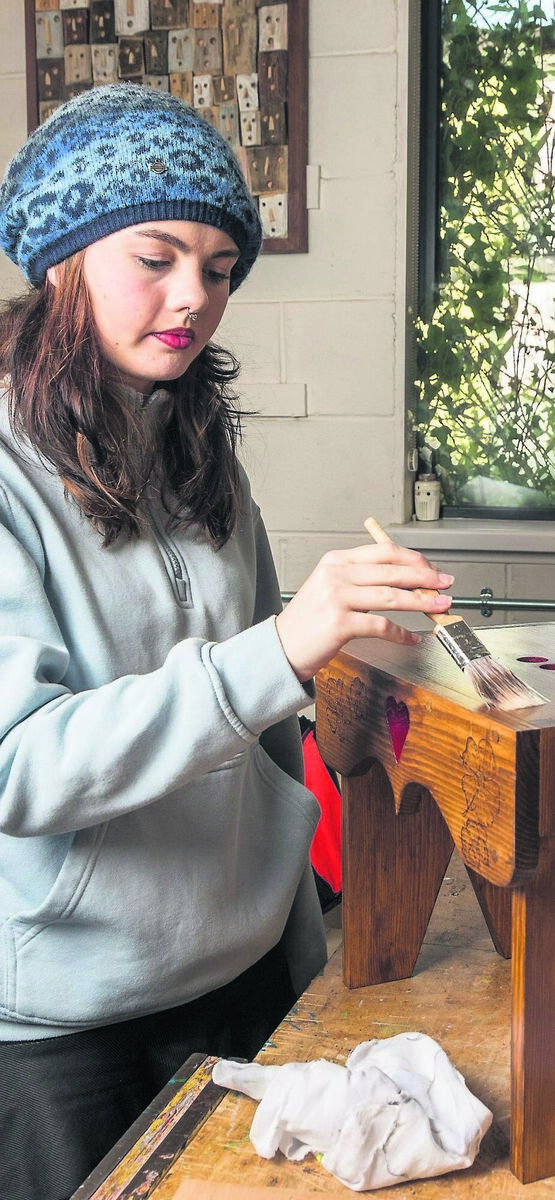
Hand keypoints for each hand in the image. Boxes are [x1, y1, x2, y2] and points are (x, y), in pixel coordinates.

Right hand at [275, 543, 452, 682]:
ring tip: (439, 607)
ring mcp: (337, 598)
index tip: (433, 569)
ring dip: (421, 602)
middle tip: (446, 584)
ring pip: (391, 596)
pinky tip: (411, 638)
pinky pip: (381, 626)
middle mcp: (336, 575)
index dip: (415, 559)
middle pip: (392, 570)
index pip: (384, 551)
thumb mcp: (331, 588)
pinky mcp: (340, 624)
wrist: (281, 647)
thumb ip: (363, 580)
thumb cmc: (310, 622)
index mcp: (336, 561)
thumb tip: (408, 583)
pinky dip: (401, 633)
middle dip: (425, 577)